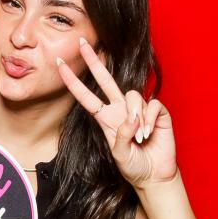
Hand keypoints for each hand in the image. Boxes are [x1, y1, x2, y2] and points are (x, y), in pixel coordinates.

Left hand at [57, 38, 178, 187]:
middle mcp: (120, 109)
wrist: (155, 175)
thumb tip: (130, 118)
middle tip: (82, 43)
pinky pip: (151, 105)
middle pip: (106, 79)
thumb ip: (121, 137)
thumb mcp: (119, 155)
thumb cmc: (134, 166)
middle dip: (94, 61)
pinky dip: (149, 120)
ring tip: (139, 136)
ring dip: (135, 116)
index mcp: (106, 118)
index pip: (86, 96)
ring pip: (132, 95)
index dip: (73, 82)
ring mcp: (139, 109)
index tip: (59, 65)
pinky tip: (149, 134)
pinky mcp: (157, 112)